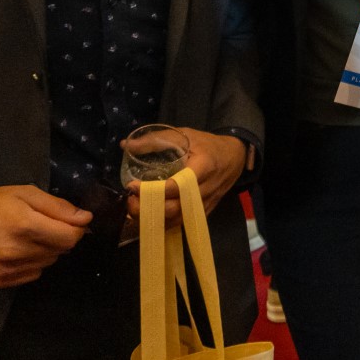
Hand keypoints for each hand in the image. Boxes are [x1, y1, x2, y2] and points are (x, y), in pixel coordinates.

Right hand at [0, 185, 90, 288]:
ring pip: (47, 263)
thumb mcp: (25, 193)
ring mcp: (6, 270)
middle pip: (60, 251)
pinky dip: (32, 263)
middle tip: (42, 225)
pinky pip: (32, 275)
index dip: (76, 228)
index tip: (72, 221)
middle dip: (59, 237)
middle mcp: (16, 252)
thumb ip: (58, 207)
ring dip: (46, 251)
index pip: (70, 237)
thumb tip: (86, 219)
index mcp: (24, 225)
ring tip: (27, 237)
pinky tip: (17, 251)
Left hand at [125, 129, 245, 230]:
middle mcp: (205, 190)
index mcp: (203, 167)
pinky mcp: (203, 213)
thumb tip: (125, 145)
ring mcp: (205, 204)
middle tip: (130, 200)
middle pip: (174, 208)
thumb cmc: (208, 145)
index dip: (152, 190)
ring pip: (176, 221)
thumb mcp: (184, 135)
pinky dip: (162, 224)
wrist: (234, 158)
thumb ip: (155, 140)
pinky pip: (181, 224)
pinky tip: (149, 216)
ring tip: (135, 209)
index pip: (176, 186)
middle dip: (147, 208)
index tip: (132, 185)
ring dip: (152, 219)